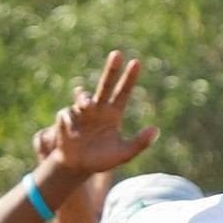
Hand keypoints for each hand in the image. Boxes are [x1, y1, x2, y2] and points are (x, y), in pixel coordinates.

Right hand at [46, 51, 158, 177]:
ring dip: (84, 99)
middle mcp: (98, 109)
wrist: (79, 167)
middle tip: (117, 54)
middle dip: (111, 70)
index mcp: (113, 113)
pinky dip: (69, 123)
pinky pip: (66, 117)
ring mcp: (81, 113)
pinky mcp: (66, 121)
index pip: (123, 92)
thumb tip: (156, 130)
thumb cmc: (102, 159)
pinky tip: (73, 134)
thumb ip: (139, 143)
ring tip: (88, 105)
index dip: (129, 78)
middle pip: (105, 85)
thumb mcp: (124, 154)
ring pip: (82, 98)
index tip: (136, 62)